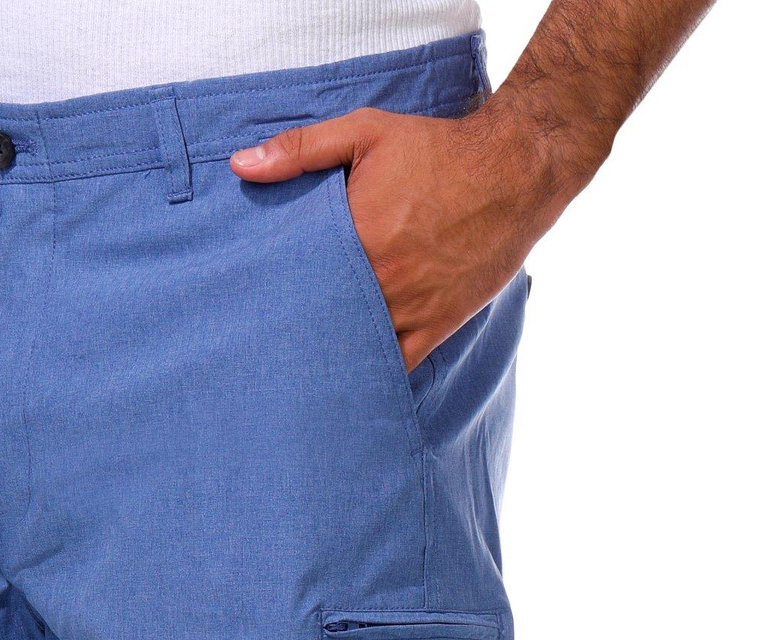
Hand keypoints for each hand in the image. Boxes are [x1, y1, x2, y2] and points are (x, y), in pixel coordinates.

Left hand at [230, 94, 563, 371]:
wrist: (516, 169)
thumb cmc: (438, 150)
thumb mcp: (366, 133)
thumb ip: (300, 150)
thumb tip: (241, 165)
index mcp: (354, 238)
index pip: (293, 282)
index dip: (268, 297)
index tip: (246, 307)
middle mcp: (379, 283)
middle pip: (318, 323)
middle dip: (290, 336)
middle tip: (258, 351)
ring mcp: (409, 310)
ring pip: (354, 351)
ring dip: (326, 361)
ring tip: (293, 376)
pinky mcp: (435, 327)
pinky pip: (395, 367)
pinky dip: (370, 378)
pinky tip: (345, 387)